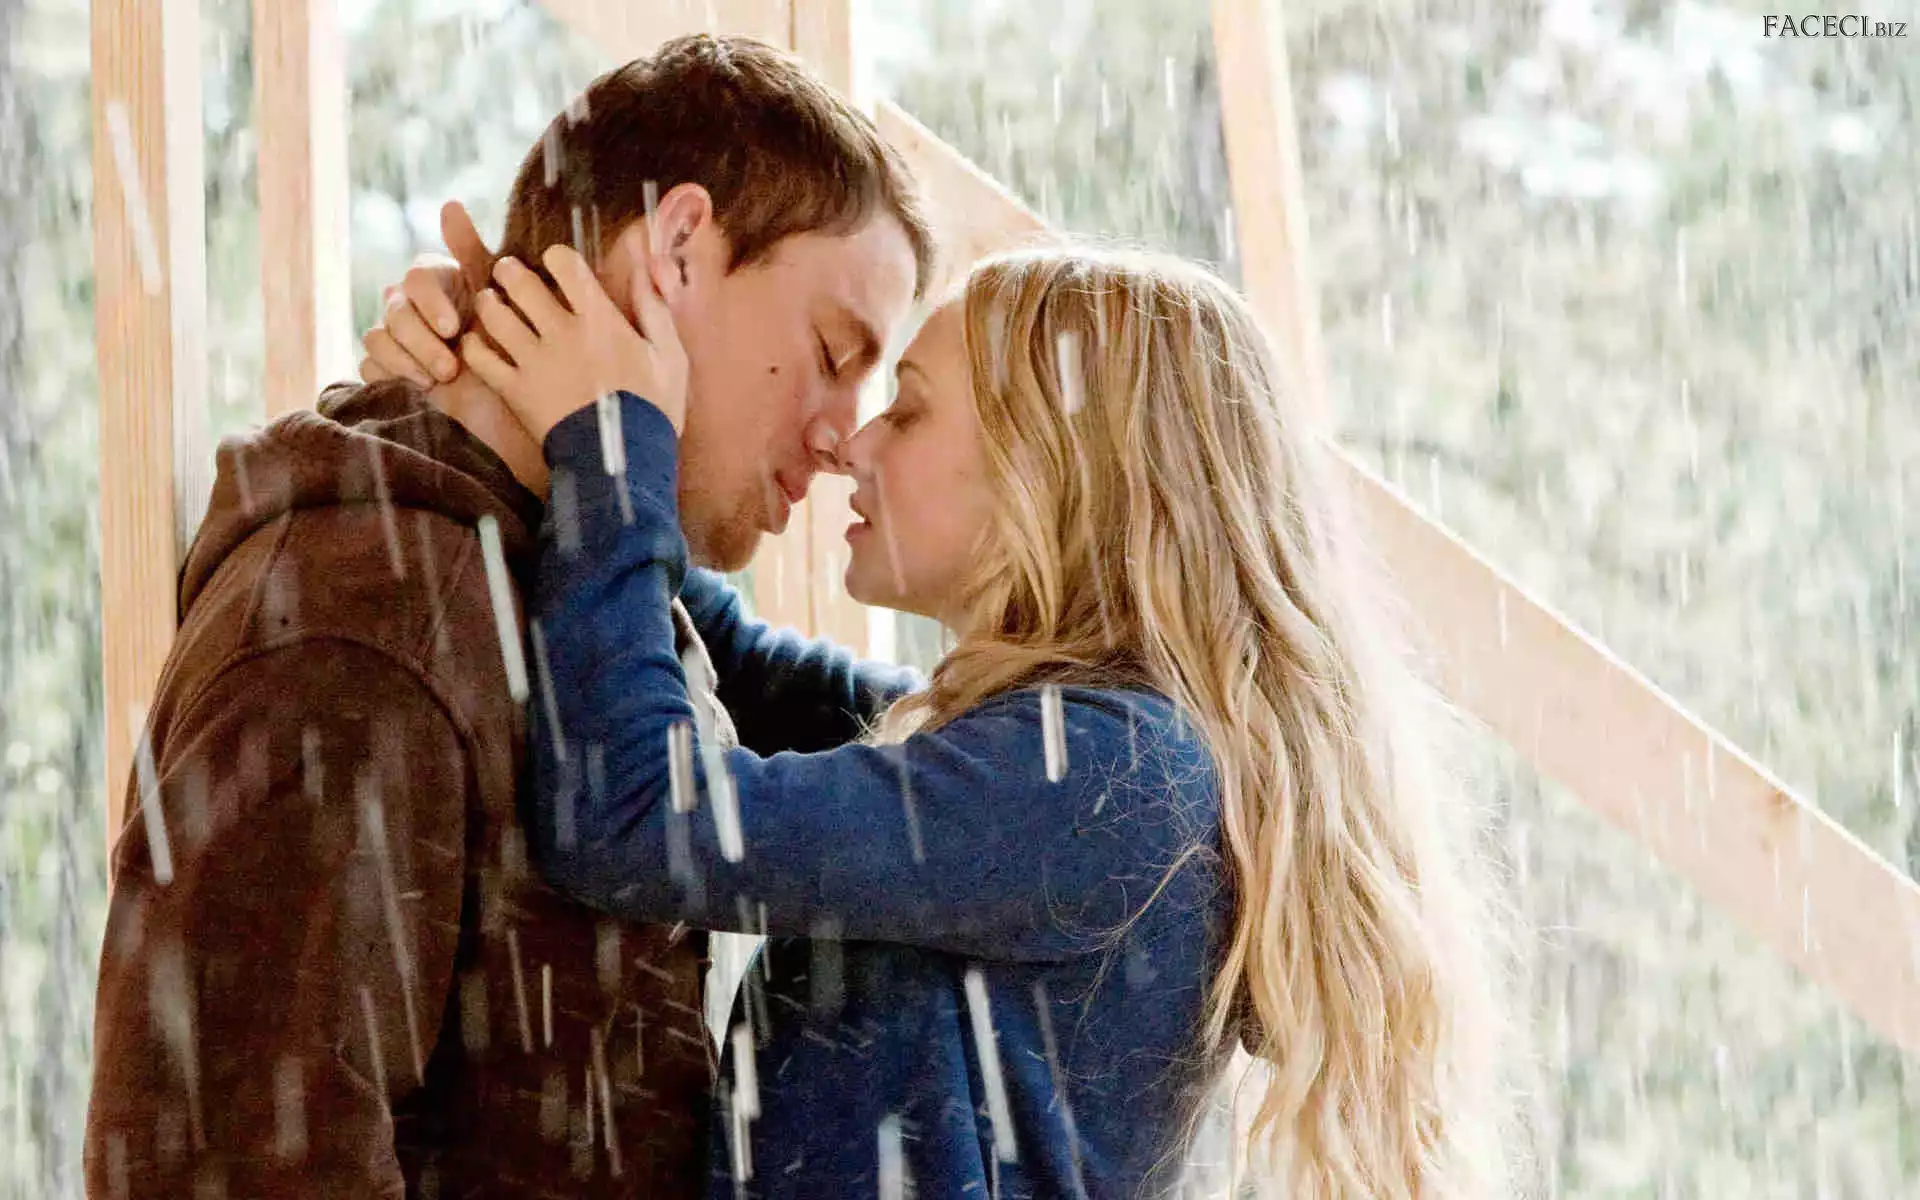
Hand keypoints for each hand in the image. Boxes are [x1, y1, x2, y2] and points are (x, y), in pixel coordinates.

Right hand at [358, 201, 493, 386]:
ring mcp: (395, 336)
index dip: (431, 303)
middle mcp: (410, 304)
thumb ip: (471, 252)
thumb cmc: (505, 344)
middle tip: (449, 368)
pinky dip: (391, 374)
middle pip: (395, 311)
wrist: (507, 401)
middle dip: (422, 341)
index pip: (418, 278)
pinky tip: (419, 388)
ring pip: (377, 337)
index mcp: (435, 281)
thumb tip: (449, 204)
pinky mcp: (387, 368)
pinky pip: (369, 365)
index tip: (453, 329)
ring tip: (438, 380)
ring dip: (406, 359)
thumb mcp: (497, 297)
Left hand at [459, 243, 686, 443]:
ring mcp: (535, 362)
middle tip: (507, 274)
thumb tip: (648, 266)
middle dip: (509, 271)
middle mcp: (562, 333)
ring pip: (494, 315)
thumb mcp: (670, 355)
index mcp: (600, 320)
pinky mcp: (516, 391)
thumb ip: (654, 308)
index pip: (566, 265)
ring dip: (488, 303)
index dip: (555, 256)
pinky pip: (481, 359)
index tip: (553, 262)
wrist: (626, 462)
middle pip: (519, 283)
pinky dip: (473, 347)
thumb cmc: (653, 408)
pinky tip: (478, 344)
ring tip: (490, 303)